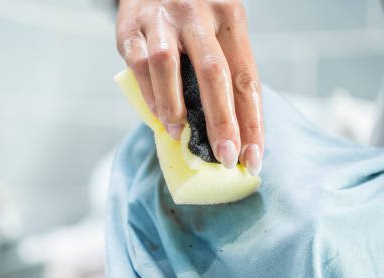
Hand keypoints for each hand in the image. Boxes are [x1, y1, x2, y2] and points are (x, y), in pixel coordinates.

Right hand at [116, 0, 263, 174]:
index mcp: (229, 15)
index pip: (246, 76)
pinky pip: (139, 66)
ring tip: (180, 135)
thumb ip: (222, 69)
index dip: (251, 121)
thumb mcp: (216, 28)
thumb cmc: (190, 14)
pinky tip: (158, 115)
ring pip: (168, 67)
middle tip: (226, 157)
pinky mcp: (131, 28)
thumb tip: (231, 130)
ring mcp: (161, 19)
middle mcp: (197, 13)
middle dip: (222, 122)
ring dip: (175, 109)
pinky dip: (150, 96)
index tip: (253, 156)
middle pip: (214, 72)